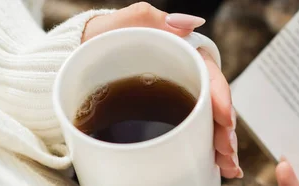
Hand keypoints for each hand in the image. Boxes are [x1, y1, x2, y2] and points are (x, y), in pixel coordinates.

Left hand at [81, 2, 242, 177]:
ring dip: (219, 146)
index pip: (208, 74)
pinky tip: (215, 166)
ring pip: (205, 123)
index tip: (224, 120)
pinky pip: (188, 133)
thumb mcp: (120, 25)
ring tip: (226, 167)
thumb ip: (150, 20)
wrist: (72, 61)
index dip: (221, 98)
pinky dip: (203, 150)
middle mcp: (182, 77)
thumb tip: (187, 24)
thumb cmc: (97, 39)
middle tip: (226, 153)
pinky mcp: (163, 117)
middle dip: (224, 131)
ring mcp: (174, 99)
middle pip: (211, 104)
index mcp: (180, 53)